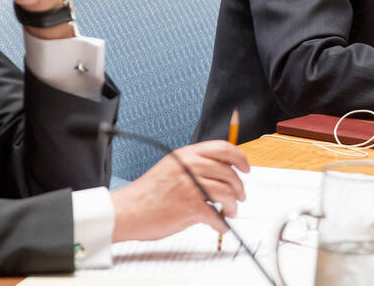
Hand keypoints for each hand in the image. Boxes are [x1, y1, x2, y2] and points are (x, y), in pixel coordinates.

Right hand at [111, 141, 249, 241]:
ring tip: (232, 211)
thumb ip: (193, 165)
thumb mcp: (171, 167)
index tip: (246, 168)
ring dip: (233, 205)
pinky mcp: (191, 207)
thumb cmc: (147, 193)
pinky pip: (217, 215)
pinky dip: (222, 223)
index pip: (223, 148)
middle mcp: (191, 167)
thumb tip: (218, 172)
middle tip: (241, 195)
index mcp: (187, 155)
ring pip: (227, 192)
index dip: (240, 158)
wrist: (127, 211)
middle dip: (239, 186)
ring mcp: (192, 186)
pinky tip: (221, 225)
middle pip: (229, 172)